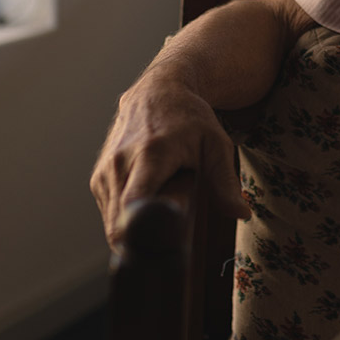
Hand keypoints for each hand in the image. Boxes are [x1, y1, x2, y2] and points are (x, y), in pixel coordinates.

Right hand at [90, 75, 251, 247]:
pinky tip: (147, 201)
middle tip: (171, 238)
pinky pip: (109, 213)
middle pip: (121, 223)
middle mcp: (120, 163)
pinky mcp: (98, 179)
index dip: (142, 231)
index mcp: (150, 155)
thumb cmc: (190, 119)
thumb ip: (225, 182)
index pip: (133, 202)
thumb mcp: (215, 145)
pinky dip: (127, 218)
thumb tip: (241, 214)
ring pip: (114, 223)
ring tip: (161, 207)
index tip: (158, 248)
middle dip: (145, 241)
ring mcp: (104, 172)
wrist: (157, 91)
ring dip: (136, 229)